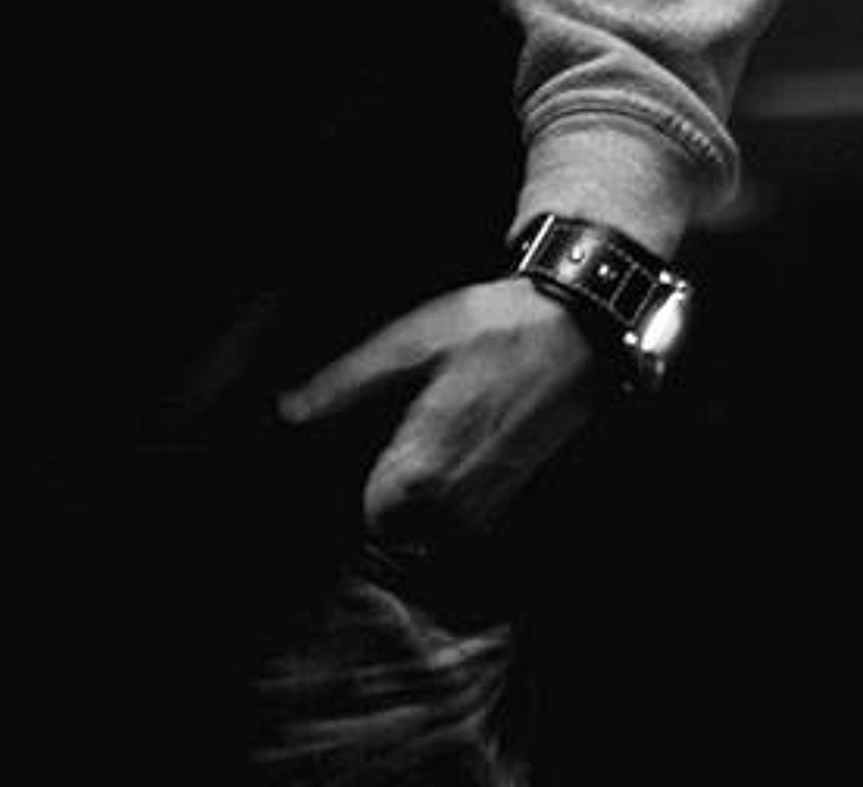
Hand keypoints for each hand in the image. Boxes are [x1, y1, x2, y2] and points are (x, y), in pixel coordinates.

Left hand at [277, 278, 601, 551]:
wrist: (573, 333)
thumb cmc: (488, 330)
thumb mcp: (409, 342)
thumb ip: (346, 383)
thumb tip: (289, 409)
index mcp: (422, 474)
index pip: (372, 517)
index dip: (370, 479)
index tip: (382, 441)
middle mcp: (458, 509)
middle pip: (404, 530)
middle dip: (399, 491)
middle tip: (415, 432)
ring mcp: (491, 511)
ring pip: (437, 530)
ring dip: (429, 497)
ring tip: (442, 436)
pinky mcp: (515, 503)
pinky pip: (468, 520)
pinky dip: (458, 495)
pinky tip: (466, 444)